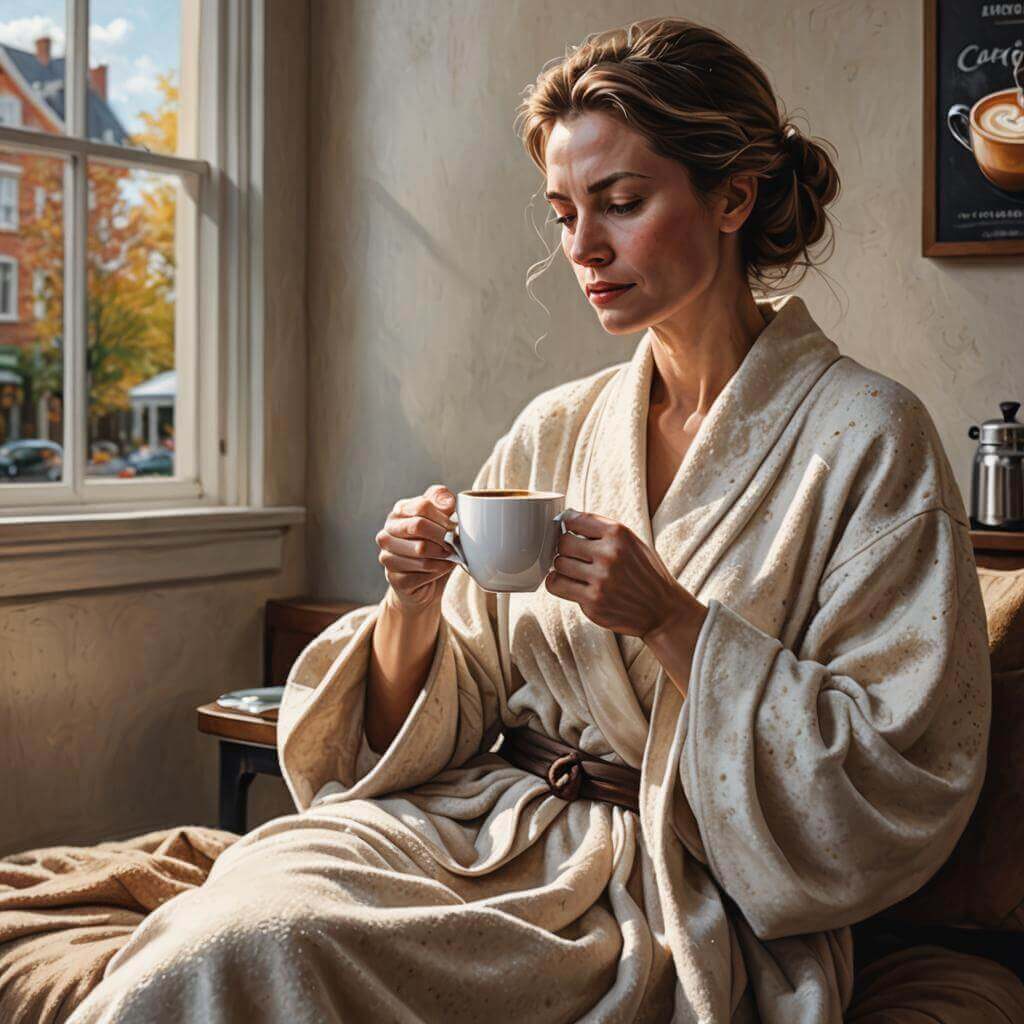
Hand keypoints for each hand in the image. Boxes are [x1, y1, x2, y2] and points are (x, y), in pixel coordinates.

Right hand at [375, 483, 458, 612]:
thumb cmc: (436, 545)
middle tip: (455, 542)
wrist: (429, 582)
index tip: (455, 527)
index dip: (443, 517)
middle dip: (442, 535)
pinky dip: (438, 569)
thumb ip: (443, 502)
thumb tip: (447, 502)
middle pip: (418, 525)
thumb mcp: (442, 520)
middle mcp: (387, 532)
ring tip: (451, 555)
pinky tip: (442, 568)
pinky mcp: (393, 578)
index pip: (422, 506)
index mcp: (399, 513)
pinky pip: (421, 571)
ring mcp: (387, 556)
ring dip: (442, 553)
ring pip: (420, 549)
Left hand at [544, 510, 703, 639]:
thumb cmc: (644, 573)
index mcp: (619, 534)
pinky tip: (568, 582)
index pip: (575, 520)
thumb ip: (603, 531)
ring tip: (575, 570)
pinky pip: (557, 585)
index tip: (568, 531)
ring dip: (562, 567)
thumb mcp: (632, 542)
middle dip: (565, 548)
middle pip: (563, 543)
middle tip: (573, 555)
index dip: (567, 525)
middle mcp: (609, 554)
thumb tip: (566, 518)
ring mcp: (601, 579)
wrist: (663, 609)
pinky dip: (557, 583)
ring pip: (558, 564)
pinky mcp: (593, 601)